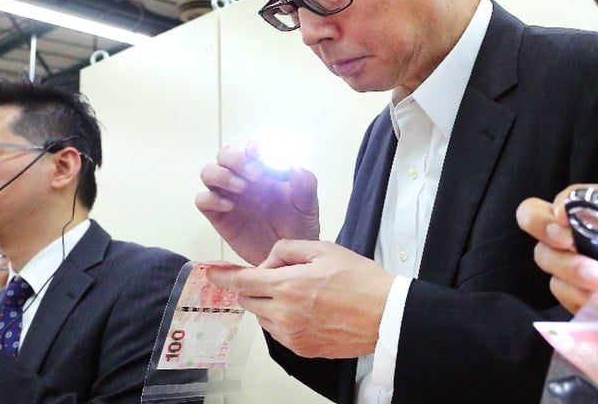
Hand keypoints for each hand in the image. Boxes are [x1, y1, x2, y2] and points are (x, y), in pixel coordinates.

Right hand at [196, 142, 319, 263]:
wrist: (288, 258)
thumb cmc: (298, 226)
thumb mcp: (308, 205)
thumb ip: (305, 184)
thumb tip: (295, 167)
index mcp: (264, 169)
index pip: (252, 148)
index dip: (255, 147)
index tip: (264, 156)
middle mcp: (242, 178)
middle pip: (225, 154)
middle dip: (236, 159)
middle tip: (255, 174)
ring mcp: (228, 195)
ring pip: (209, 172)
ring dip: (222, 175)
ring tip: (242, 189)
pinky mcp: (218, 215)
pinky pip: (203, 200)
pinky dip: (211, 199)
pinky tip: (229, 207)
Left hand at [207, 240, 393, 358]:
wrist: (385, 314)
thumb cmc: (360, 280)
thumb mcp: (324, 249)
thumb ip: (288, 248)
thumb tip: (269, 260)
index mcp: (288, 285)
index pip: (242, 281)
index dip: (224, 276)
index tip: (212, 273)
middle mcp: (284, 313)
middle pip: (248, 300)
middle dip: (254, 287)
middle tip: (278, 276)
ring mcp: (291, 335)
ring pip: (262, 317)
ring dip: (269, 304)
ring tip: (300, 294)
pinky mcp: (301, 349)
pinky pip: (278, 332)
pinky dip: (283, 319)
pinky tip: (307, 310)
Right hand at [515, 184, 597, 313]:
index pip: (570, 196)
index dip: (561, 205)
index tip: (567, 221)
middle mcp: (584, 231)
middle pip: (536, 217)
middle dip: (543, 227)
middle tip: (567, 243)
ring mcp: (577, 263)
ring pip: (545, 256)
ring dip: (568, 268)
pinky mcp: (577, 294)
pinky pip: (559, 290)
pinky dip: (575, 295)